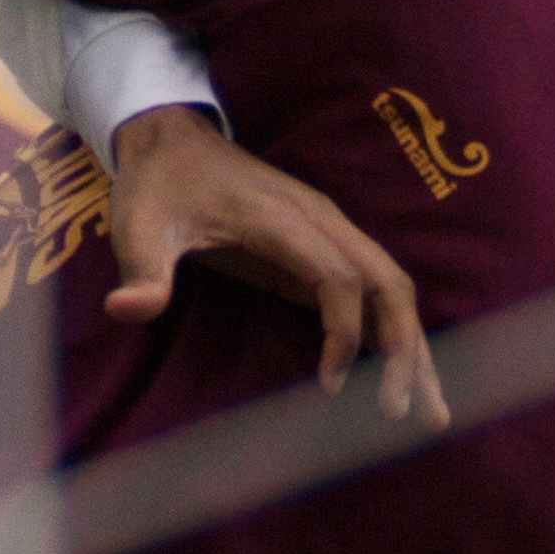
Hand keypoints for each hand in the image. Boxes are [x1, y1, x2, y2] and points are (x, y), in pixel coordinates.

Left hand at [96, 111, 445, 426]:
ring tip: (430, 411)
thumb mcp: (138, 224)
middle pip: (385, 280)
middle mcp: (319, 219)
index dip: (342, 330)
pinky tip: (406, 379)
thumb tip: (124, 311)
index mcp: (279, 216)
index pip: (336, 275)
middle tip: (404, 413)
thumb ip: (141, 269)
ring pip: (391, 285)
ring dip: (413, 344)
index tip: (329, 385)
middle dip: (403, 346)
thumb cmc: (158, 186)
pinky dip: (394, 333)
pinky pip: (374, 289)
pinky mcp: (325, 247)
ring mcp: (329, 230)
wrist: (171, 140)